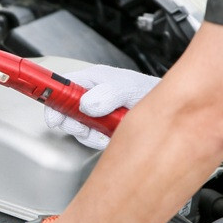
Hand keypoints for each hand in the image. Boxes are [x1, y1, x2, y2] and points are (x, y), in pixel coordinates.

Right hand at [44, 65, 159, 148]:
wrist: (168, 109)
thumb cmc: (148, 90)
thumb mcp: (127, 87)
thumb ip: (108, 93)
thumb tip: (87, 104)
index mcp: (90, 79)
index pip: (61, 86)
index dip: (53, 100)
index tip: (54, 116)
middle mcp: (90, 96)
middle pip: (65, 111)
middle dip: (73, 123)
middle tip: (84, 127)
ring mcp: (95, 114)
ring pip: (79, 128)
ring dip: (90, 135)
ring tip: (106, 131)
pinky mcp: (102, 129)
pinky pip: (92, 139)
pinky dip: (100, 142)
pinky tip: (111, 136)